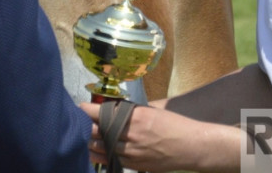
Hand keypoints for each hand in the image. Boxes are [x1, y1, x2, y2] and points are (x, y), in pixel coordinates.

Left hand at [80, 101, 242, 171]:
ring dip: (91, 142)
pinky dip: (101, 155)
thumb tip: (113, 109)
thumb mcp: (152, 111)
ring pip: (102, 148)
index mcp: (135, 117)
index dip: (87, 110)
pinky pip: (112, 160)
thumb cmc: (174, 125)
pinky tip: (96, 151)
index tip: (80, 107)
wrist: (191, 146)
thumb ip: (131, 111)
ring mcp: (133, 152)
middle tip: (80, 122)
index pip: (103, 113)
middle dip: (87, 126)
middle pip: (99, 131)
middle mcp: (132, 135)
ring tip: (85, 137)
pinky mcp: (136, 165)